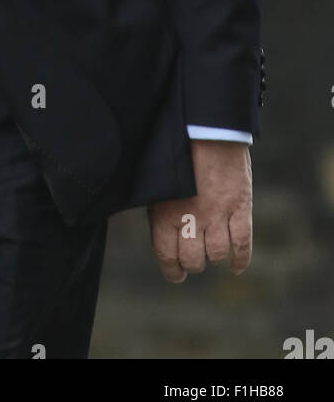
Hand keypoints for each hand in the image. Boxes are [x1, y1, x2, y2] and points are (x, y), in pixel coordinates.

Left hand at [147, 140, 251, 282]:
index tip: (175, 274)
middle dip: (193, 263)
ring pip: (218, 254)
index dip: (172, 270)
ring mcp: (218, 215)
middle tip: (194, 262)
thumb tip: (161, 229)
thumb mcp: (158, 180)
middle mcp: (192, 220)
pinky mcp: (240, 208)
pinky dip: (241, 258)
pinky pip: (243, 243)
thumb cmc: (176, 149)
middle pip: (194, 260)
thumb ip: (159, 207)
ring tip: (212, 252)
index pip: (166, 255)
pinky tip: (236, 266)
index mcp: (165, 213)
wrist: (207, 127)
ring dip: (215, 256)